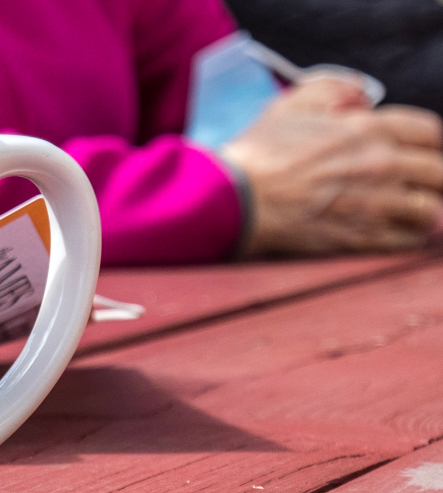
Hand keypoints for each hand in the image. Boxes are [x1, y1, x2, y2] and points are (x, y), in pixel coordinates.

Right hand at [221, 76, 442, 257]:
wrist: (233, 199)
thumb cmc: (258, 153)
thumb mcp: (290, 105)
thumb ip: (332, 89)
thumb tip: (361, 94)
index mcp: (367, 130)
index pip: (429, 132)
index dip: (427, 142)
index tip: (417, 150)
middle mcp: (381, 165)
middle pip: (438, 172)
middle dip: (430, 177)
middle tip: (416, 183)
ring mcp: (375, 204)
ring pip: (429, 210)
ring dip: (421, 210)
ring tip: (406, 211)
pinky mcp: (362, 237)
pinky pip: (408, 240)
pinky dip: (406, 237)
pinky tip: (392, 231)